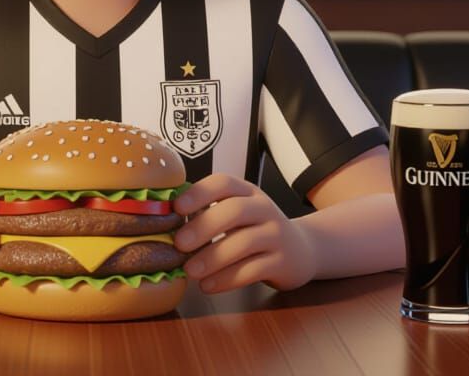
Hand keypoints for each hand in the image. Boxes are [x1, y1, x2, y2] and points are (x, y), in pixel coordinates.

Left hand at [173, 174, 315, 293]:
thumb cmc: (256, 229)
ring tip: (190, 271)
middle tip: (179, 244)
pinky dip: (227, 279)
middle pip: (234, 211)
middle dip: (203, 227)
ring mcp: (276, 234)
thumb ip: (208, 212)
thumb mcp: (238, 213)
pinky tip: (208, 285)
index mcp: (247, 192)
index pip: (223, 182)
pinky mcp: (283, 262)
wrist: (302, 249)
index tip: (176, 208)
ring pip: (244, 243)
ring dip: (213, 258)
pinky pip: (253, 270)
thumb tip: (166, 222)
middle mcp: (264, 208)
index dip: (199, 192)